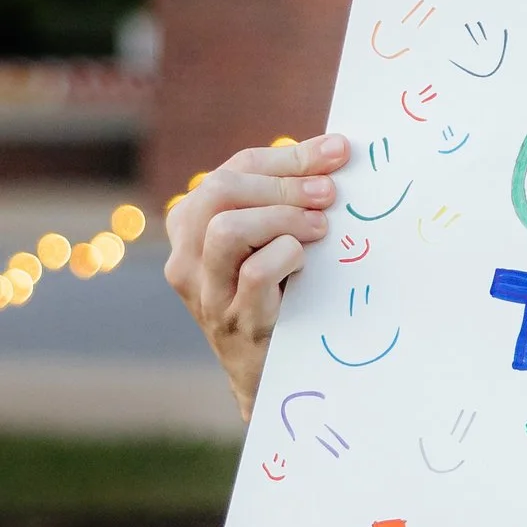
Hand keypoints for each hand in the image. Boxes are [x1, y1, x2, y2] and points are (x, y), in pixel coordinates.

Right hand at [164, 133, 351, 423]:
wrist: (274, 376)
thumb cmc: (282, 296)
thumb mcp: (273, 242)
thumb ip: (287, 201)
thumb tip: (335, 152)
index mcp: (193, 228)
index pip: (233, 171)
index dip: (287, 157)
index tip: (337, 151)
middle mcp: (187, 259)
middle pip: (220, 191)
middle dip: (283, 183)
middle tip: (329, 194)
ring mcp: (207, 295)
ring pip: (227, 229)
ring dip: (283, 218)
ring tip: (320, 229)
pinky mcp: (236, 324)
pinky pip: (254, 274)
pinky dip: (287, 256)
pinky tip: (307, 261)